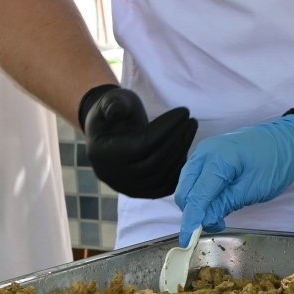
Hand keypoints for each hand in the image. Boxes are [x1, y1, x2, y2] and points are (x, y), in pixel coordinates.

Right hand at [79, 85, 197, 198]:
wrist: (110, 132)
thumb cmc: (115, 112)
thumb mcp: (111, 100)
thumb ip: (114, 104)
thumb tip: (116, 111)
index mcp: (102, 153)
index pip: (140, 145)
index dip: (165, 129)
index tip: (184, 111)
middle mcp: (112, 175)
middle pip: (153, 163)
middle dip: (177, 140)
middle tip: (191, 121)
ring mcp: (126, 187)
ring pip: (160, 176)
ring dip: (181, 153)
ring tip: (190, 130)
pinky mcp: (140, 193)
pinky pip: (164, 188)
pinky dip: (178, 172)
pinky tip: (186, 151)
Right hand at [173, 114, 293, 239]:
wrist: (286, 142)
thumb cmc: (275, 162)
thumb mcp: (253, 189)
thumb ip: (225, 204)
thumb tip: (203, 221)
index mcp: (217, 158)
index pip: (196, 196)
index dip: (191, 221)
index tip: (187, 242)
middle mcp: (204, 152)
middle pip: (185, 192)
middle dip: (194, 214)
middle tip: (217, 224)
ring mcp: (203, 153)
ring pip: (187, 188)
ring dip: (197, 205)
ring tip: (219, 214)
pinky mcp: (206, 158)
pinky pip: (194, 181)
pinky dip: (200, 196)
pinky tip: (216, 203)